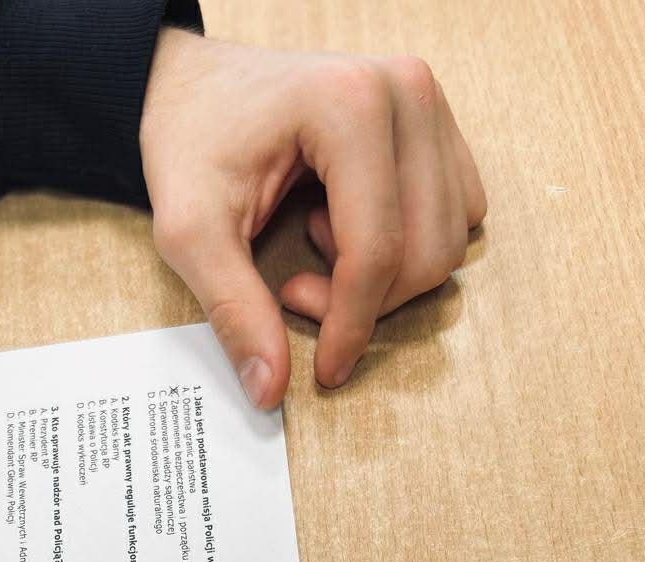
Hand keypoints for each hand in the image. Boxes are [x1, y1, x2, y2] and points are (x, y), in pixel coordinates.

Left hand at [140, 33, 487, 405]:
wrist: (193, 87)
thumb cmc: (190, 142)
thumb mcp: (190, 232)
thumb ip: (234, 310)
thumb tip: (269, 390)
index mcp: (350, 104)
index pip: (378, 250)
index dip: (353, 325)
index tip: (324, 370)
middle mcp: (407, 92)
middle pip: (427, 251)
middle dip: (364, 301)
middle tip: (292, 291)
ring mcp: (430, 102)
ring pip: (448, 240)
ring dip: (384, 274)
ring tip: (313, 246)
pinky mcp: (437, 123)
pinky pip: (454, 214)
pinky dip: (404, 244)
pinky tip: (343, 226)